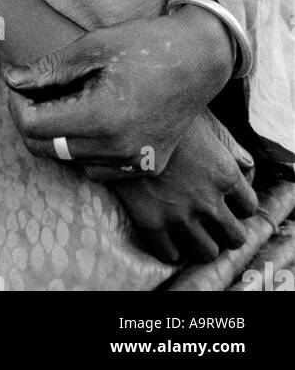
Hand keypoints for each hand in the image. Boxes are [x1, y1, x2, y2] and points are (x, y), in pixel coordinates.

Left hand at [4, 8, 233, 173]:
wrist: (199, 60)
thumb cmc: (145, 45)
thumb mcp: (93, 47)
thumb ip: (49, 69)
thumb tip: (10, 80)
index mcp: (101, 117)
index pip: (33, 126)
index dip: (16, 104)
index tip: (18, 83)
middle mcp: (118, 148)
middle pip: (47, 149)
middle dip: (30, 120)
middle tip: (32, 91)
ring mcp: (134, 162)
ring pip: (71, 161)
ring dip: (57, 136)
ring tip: (64, 100)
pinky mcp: (146, 165)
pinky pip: (98, 168)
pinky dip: (84, 149)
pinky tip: (89, 120)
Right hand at [109, 110, 257, 263]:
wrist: (120, 120)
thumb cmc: (165, 114)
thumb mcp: (205, 124)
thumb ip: (230, 148)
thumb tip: (245, 166)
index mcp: (224, 174)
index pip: (249, 207)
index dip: (239, 206)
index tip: (228, 202)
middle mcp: (208, 200)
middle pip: (234, 237)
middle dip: (226, 231)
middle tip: (213, 222)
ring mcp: (179, 215)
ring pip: (206, 252)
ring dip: (202, 243)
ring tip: (192, 232)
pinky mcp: (151, 223)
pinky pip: (170, 255)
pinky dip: (171, 249)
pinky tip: (168, 236)